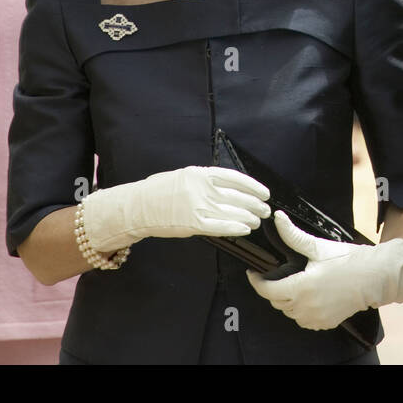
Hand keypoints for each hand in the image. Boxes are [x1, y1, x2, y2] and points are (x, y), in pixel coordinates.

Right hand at [81, 167, 270, 251]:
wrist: (138, 207)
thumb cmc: (158, 192)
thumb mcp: (183, 177)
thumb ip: (204, 181)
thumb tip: (227, 189)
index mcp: (199, 174)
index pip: (234, 178)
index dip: (252, 185)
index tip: (264, 192)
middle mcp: (201, 189)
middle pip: (237, 196)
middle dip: (254, 204)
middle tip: (265, 209)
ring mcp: (198, 206)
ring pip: (232, 212)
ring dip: (248, 217)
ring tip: (257, 221)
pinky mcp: (194, 224)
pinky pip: (221, 226)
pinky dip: (236, 227)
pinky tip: (245, 229)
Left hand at [247, 210, 402, 329]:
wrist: (376, 276)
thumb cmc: (348, 260)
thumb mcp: (318, 247)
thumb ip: (293, 235)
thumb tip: (277, 218)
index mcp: (302, 287)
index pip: (267, 290)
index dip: (256, 281)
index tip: (254, 273)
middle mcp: (306, 306)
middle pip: (277, 301)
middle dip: (273, 288)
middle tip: (279, 274)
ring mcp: (316, 317)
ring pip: (289, 312)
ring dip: (287, 300)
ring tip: (295, 284)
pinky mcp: (325, 323)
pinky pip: (303, 319)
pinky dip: (301, 310)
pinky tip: (309, 296)